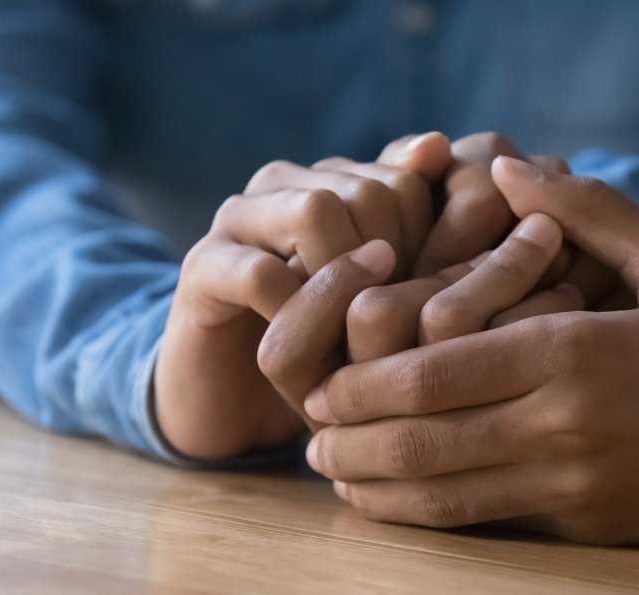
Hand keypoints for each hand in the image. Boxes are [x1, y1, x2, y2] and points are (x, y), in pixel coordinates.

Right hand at [153, 134, 449, 459]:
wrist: (238, 407)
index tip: (426, 308)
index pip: (407, 182)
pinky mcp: (201, 268)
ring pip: (317, 213)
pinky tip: (317, 354)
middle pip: (370, 192)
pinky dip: (301, 315)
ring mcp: (236, 219)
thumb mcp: (386, 296)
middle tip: (395, 330)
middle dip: (397, 269)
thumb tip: (437, 144)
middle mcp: (281, 183)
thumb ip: (415, 227)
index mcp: (329, 179)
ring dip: (351, 287)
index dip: (431, 250)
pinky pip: (264, 274)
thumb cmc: (328, 350)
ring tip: (358, 338)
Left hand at [302, 157, 638, 553]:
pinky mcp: (587, 524)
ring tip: (333, 476)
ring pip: (444, 494)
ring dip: (375, 489)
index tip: (324, 383)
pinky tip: (397, 509)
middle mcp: (560, 423)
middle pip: (422, 438)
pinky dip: (429, 519)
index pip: (436, 370)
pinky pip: (488, 523)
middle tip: (308, 436)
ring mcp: (572, 483)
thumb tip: (513, 168)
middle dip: (351, 441)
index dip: (365, 382)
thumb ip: (590, 210)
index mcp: (572, 351)